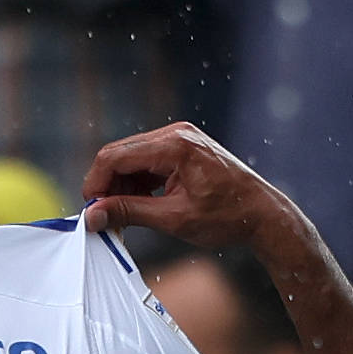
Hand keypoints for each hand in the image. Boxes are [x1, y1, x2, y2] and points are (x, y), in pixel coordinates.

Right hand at [81, 122, 301, 250]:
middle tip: (104, 218)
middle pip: (120, 155)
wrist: (262, 214)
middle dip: (107, 187)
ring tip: (124, 216)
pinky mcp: (182, 149)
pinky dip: (137, 184)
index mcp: (175, 145)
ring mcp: (180, 139)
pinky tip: (139, 205)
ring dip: (121, 187)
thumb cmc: (227, 216)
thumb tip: (94, 215)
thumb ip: (129, 213)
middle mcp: (176, 134)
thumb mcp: (173, 219)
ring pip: (131, 159)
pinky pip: (147, 162)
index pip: (115, 156)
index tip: (90, 211)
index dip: (95, 184)